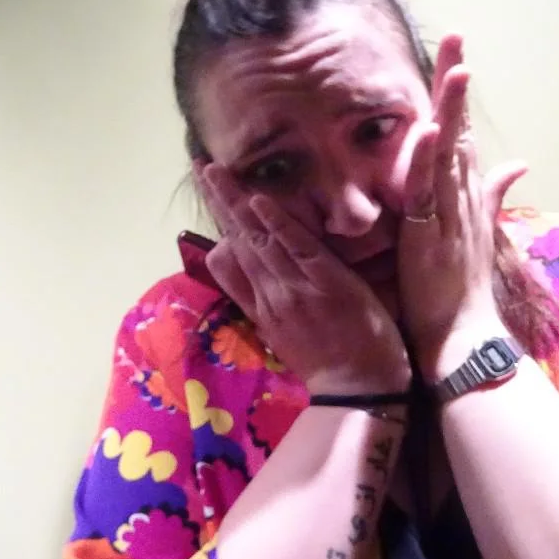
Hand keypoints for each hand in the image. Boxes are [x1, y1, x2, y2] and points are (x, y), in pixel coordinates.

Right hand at [197, 164, 410, 395]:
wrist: (358, 392)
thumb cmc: (328, 363)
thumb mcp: (281, 335)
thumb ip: (256, 300)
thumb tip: (231, 264)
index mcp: (261, 305)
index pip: (230, 256)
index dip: (218, 221)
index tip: (207, 191)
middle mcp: (270, 294)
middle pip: (238, 240)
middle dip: (218, 201)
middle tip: (200, 165)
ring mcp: (295, 289)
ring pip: (259, 239)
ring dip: (236, 202)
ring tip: (215, 170)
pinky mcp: (327, 285)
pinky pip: (298, 249)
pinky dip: (279, 225)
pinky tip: (260, 200)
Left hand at [397, 35, 527, 378]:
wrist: (464, 334)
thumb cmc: (462, 285)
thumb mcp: (477, 231)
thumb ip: (493, 194)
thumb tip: (518, 164)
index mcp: (465, 193)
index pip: (460, 132)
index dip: (456, 94)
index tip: (455, 55)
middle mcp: (463, 194)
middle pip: (459, 128)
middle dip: (456, 83)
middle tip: (457, 36)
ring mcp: (451, 211)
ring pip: (450, 151)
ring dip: (452, 108)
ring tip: (457, 65)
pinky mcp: (433, 232)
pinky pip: (430, 191)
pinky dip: (430, 159)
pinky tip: (429, 128)